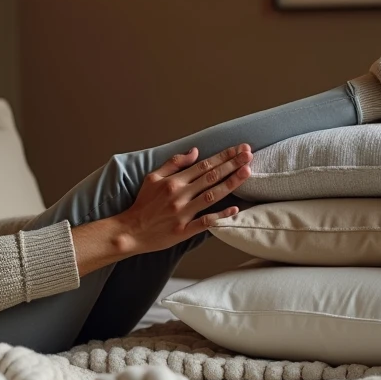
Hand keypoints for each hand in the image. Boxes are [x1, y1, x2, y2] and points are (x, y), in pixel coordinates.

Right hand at [113, 144, 252, 255]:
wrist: (131, 230)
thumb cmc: (143, 203)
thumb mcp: (152, 177)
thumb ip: (174, 163)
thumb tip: (195, 151)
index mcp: (173, 181)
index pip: (203, 165)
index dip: (223, 156)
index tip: (239, 149)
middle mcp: (180, 195)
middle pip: (211, 177)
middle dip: (232, 165)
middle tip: (249, 155)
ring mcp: (183, 213)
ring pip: (211, 195)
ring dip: (231, 183)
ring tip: (247, 173)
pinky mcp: (184, 230)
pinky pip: (205, 221)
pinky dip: (220, 215)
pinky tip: (235, 209)